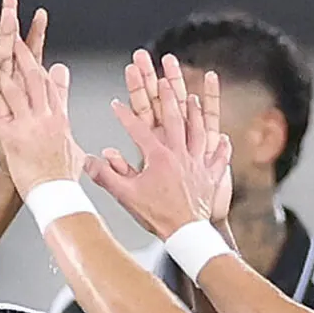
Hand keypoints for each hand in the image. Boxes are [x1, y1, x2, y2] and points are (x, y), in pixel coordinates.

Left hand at [0, 2, 82, 195]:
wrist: (58, 194)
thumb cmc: (64, 177)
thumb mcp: (74, 150)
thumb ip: (71, 133)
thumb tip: (80, 137)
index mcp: (59, 119)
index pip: (51, 86)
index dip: (42, 67)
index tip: (37, 53)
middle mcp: (46, 119)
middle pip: (35, 80)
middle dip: (24, 59)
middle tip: (14, 42)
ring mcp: (30, 128)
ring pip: (15, 94)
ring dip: (1, 78)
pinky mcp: (15, 141)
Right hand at [84, 50, 233, 239]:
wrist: (184, 232)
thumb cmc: (156, 215)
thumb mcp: (126, 195)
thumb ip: (106, 175)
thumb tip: (89, 160)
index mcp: (158, 157)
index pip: (138, 129)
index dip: (125, 116)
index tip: (115, 104)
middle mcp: (180, 154)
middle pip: (174, 119)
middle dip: (167, 97)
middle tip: (164, 80)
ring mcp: (197, 163)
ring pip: (198, 131)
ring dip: (195, 113)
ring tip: (192, 98)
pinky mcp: (210, 176)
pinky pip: (218, 158)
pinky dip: (221, 148)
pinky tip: (224, 139)